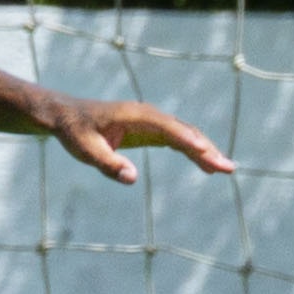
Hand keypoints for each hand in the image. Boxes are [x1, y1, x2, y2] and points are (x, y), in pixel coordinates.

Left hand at [43, 97, 235, 185]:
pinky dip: (194, 152)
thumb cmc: (74, 132)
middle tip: (227, 167)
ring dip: (206, 151)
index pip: (165, 127)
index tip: (203, 150)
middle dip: (205, 148)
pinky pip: (178, 141)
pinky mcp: (151, 131)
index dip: (184, 138)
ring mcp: (152, 122)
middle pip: (183, 131)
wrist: (67, 116)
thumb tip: (132, 178)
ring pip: (186, 136)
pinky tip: (207, 167)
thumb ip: (107, 163)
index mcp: (134, 115)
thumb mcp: (85, 150)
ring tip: (225, 169)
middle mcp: (148, 115)